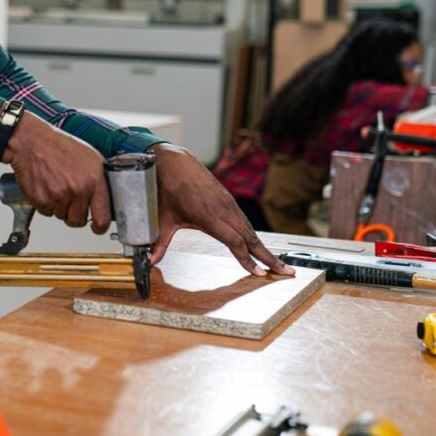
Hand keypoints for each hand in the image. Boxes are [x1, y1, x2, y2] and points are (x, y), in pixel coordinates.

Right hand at [3, 112, 112, 233]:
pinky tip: (46, 187)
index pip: (103, 217)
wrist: (32, 142)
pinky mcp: (42, 200)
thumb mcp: (90, 157)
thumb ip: (100, 181)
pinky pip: (47, 212)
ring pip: (61, 216)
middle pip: (78, 220)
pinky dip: (46, 203)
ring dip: (59, 207)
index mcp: (94, 180)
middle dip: (75, 214)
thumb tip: (105, 200)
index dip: (100, 227)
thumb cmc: (59, 147)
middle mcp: (78, 189)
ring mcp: (59, 196)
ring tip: (56, 187)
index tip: (97, 227)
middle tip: (70, 199)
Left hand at [147, 143, 294, 276]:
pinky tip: (258, 246)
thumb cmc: (168, 190)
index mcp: (208, 215)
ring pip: (249, 229)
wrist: (175, 162)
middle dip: (268, 257)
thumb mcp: (163, 218)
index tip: (258, 273)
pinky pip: (245, 221)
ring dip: (264, 247)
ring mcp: (228, 204)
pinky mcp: (228, 200)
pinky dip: (254, 235)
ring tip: (277, 263)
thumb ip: (159, 242)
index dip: (246, 258)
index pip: (234, 241)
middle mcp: (223, 210)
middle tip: (285, 272)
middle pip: (250, 237)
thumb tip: (150, 261)